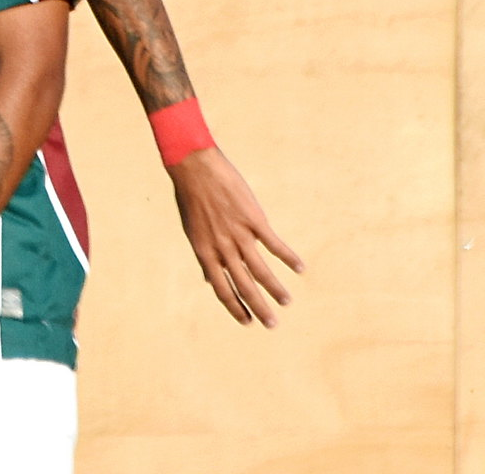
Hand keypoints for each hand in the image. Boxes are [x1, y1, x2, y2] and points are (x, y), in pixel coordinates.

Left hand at [168, 145, 303, 325]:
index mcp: (204, 251)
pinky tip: (300, 268)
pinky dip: (288, 257)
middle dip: (258, 307)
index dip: (234, 307)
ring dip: (275, 288)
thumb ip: (205, 255)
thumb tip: (209, 279)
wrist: (194, 168)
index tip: (247, 322)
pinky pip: (274, 244)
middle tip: (272, 324)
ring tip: (286, 302)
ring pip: (260, 269)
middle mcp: (221, 247)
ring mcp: (238, 234)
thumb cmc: (192, 198)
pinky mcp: (253, 219)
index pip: (221, 288)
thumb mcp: (192, 231)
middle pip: (242, 285)